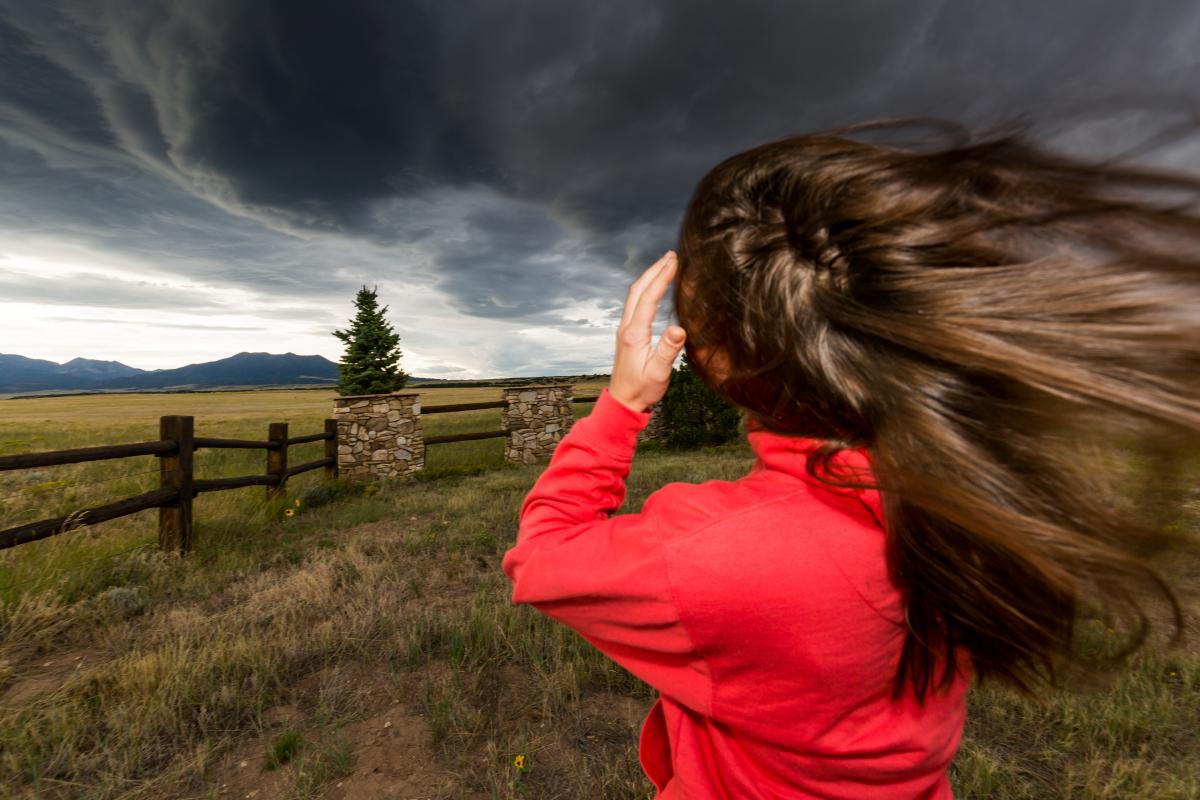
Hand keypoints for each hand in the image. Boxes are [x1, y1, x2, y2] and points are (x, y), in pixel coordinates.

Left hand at [609, 251, 686, 412]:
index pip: (648, 298)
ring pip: (635, 295)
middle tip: (671, 255)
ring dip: (649, 277)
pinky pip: (635, 304)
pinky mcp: (627, 334)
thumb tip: (678, 328)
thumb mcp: (659, 372)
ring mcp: (625, 330)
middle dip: (654, 270)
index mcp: (634, 334)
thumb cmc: (642, 390)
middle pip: (638, 290)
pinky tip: (654, 288)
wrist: (623, 402)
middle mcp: (626, 328)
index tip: (674, 261)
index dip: (661, 278)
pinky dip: (645, 289)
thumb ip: (668, 350)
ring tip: (664, 264)